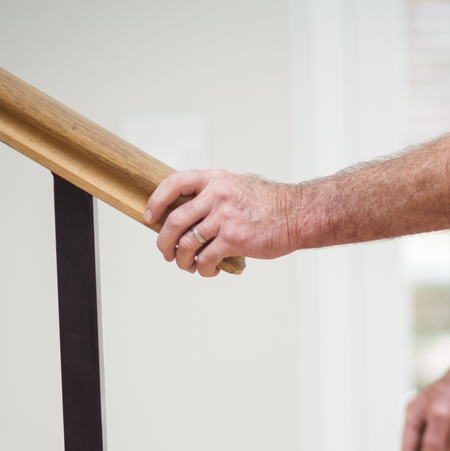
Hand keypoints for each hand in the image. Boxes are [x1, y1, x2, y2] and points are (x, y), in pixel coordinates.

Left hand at [145, 170, 300, 275]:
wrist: (299, 215)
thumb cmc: (271, 205)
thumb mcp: (239, 187)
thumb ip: (215, 195)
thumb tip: (190, 214)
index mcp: (215, 180)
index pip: (174, 183)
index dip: (156, 201)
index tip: (150, 217)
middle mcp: (217, 196)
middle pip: (175, 220)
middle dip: (164, 242)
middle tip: (166, 252)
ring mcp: (225, 217)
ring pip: (187, 244)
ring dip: (182, 260)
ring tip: (187, 266)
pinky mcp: (234, 239)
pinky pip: (206, 259)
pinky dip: (203, 269)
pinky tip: (210, 271)